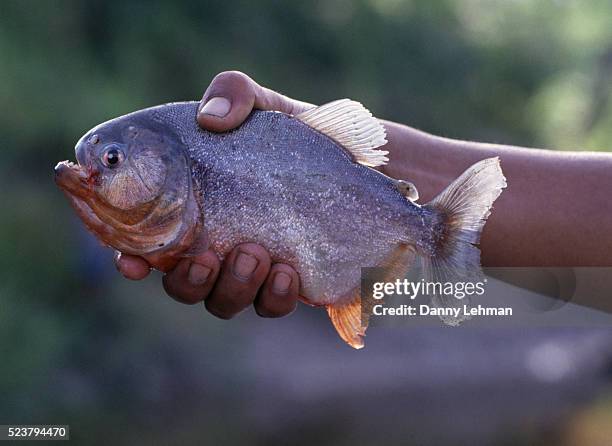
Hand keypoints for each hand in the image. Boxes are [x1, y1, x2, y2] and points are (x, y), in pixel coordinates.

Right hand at [115, 71, 312, 318]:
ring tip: (256, 254)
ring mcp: (251, 268)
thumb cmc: (296, 134)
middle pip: (179, 285)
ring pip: (222, 301)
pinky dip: (274, 297)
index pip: (146, 241)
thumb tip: (211, 118)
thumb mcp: (265, 105)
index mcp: (194, 207)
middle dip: (187, 281)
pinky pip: (269, 307)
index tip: (132, 263)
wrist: (358, 164)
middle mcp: (215, 243)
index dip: (129, 258)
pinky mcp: (288, 283)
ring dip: (232, 288)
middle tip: (209, 257)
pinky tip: (289, 272)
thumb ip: (234, 93)